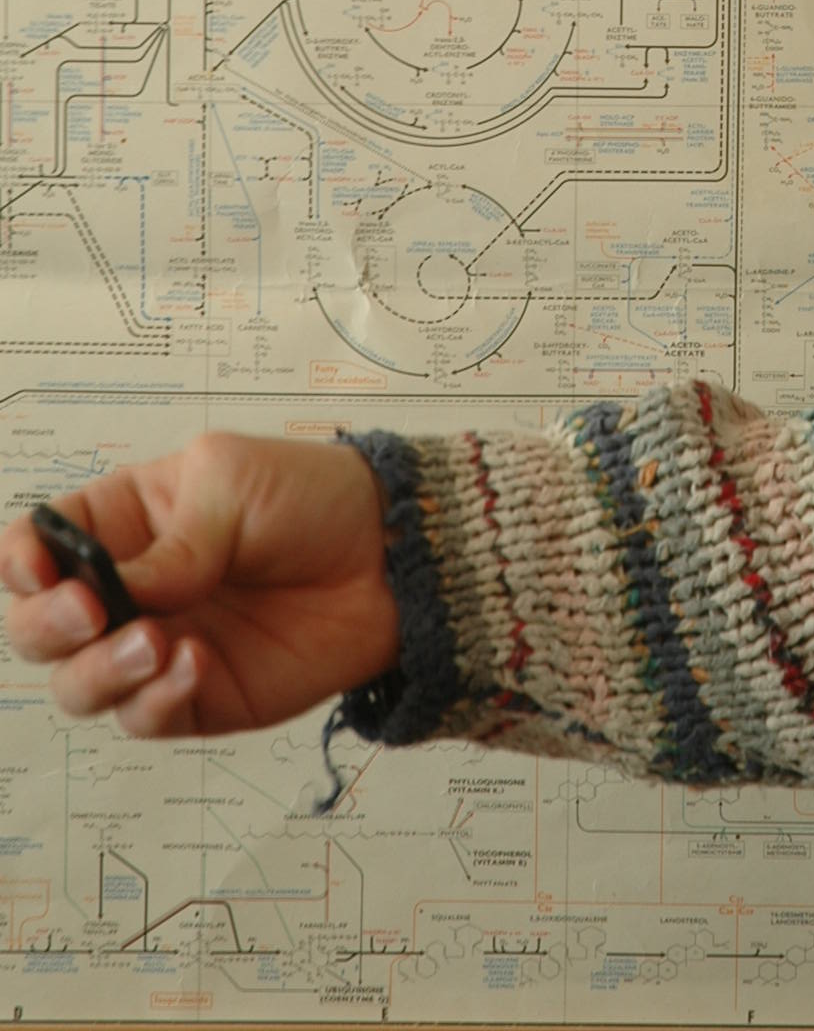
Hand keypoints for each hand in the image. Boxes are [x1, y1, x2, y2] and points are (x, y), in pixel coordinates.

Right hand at [1, 434, 398, 738]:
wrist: (389, 559)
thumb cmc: (313, 499)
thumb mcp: (233, 484)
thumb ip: (167, 544)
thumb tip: (117, 594)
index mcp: (128, 519)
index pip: (40, 544)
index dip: (22, 559)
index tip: (38, 568)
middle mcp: (132, 588)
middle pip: (39, 628)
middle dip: (45, 626)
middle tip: (91, 614)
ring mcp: (159, 645)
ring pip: (79, 685)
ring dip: (98, 671)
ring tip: (153, 642)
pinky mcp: (196, 696)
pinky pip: (143, 718)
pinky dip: (155, 698)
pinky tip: (195, 663)